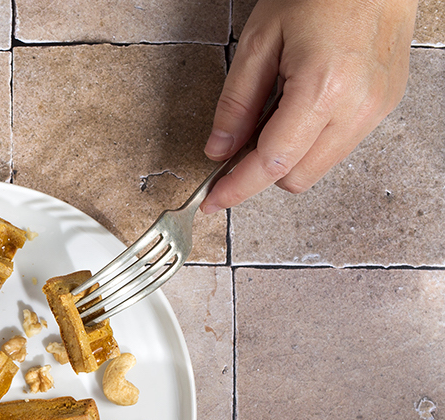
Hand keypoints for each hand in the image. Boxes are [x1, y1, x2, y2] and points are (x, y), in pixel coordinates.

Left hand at [200, 0, 414, 213]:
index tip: (213, 200)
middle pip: (297, 177)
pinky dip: (312, 141)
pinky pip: (340, 146)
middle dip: (261, 171)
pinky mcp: (386, 105)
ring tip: (276, 114)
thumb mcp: (261, 40)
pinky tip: (301, 111)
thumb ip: (237, 101)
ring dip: (289, 157)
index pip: (272, 163)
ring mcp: (377, 108)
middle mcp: (357, 106)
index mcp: (322, 88)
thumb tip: (219, 147)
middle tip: (239, 145)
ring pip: (319, 168)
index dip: (237, 188)